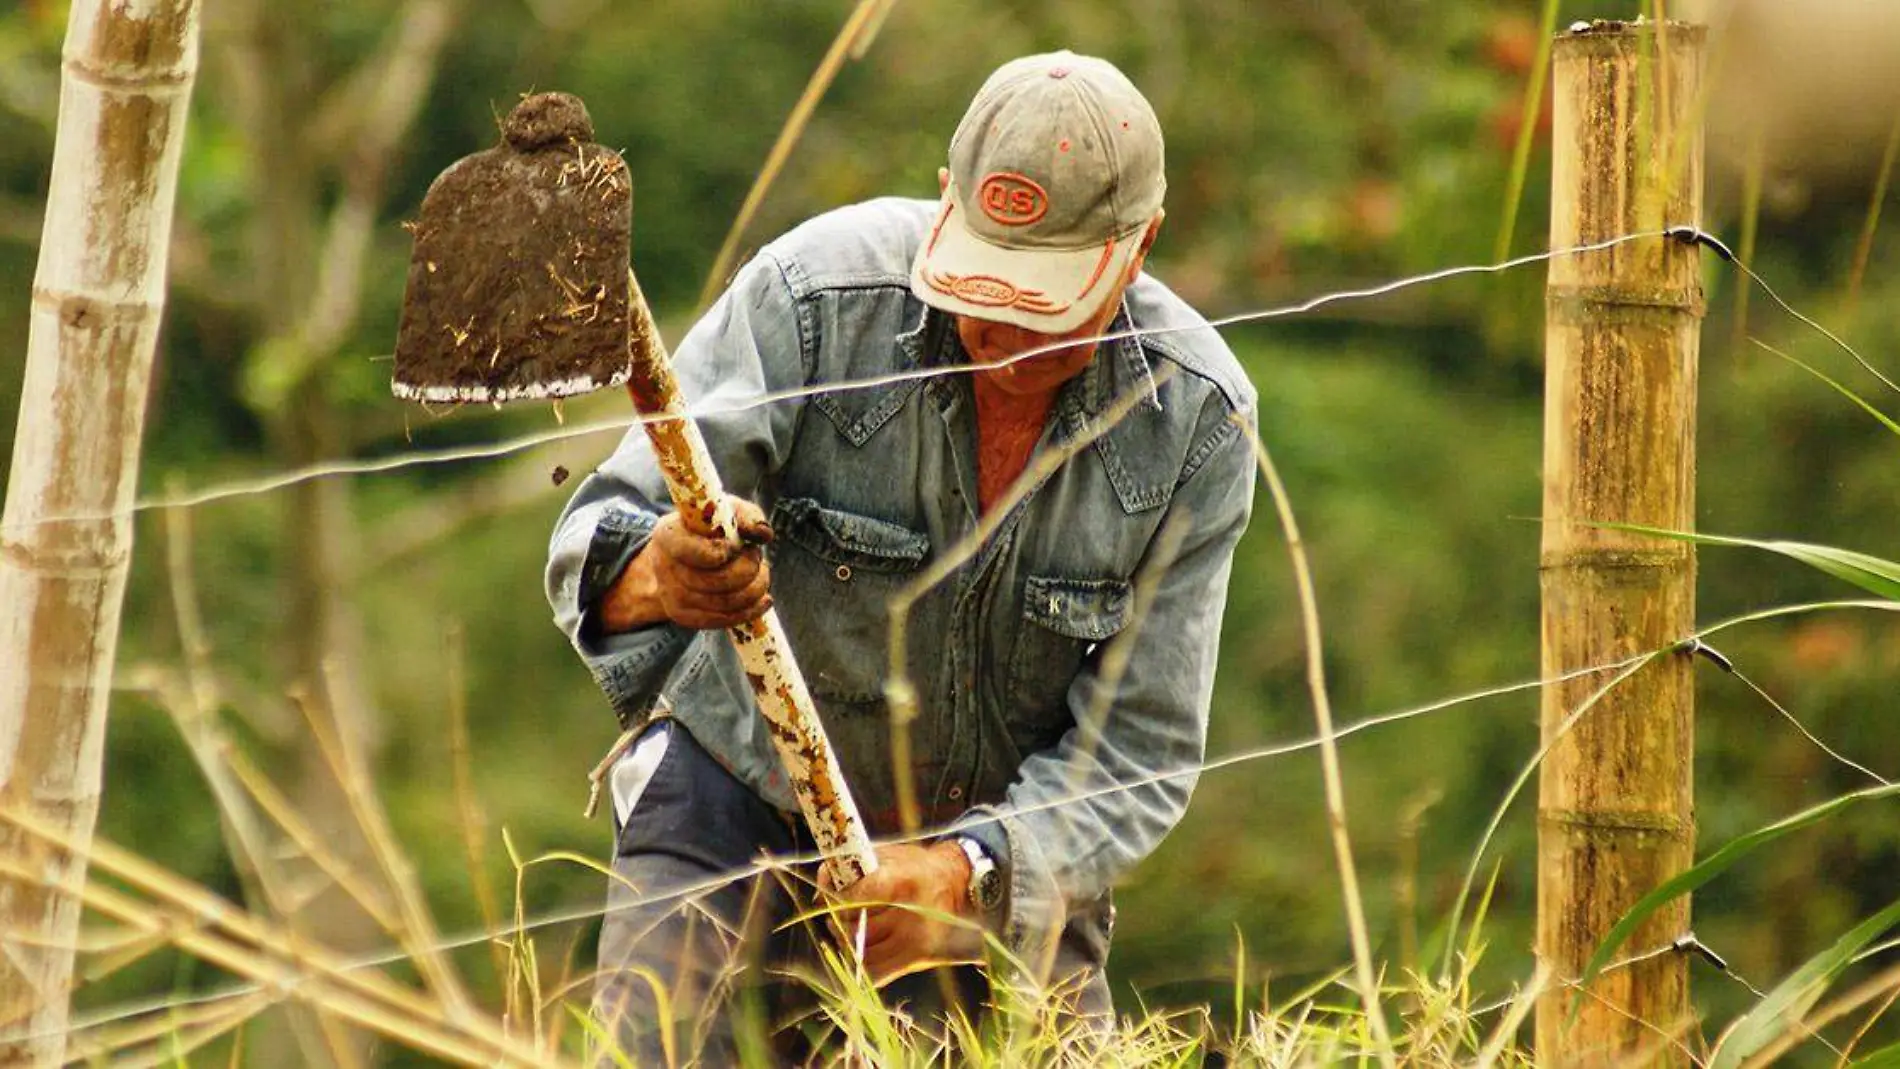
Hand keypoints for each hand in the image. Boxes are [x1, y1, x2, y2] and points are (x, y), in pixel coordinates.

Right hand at [599, 496, 774, 631]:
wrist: (681, 556)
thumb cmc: (708, 529)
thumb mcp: (724, 511)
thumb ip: (746, 515)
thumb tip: (762, 534)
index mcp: (669, 534)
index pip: (692, 551)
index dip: (722, 551)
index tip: (737, 545)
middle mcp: (665, 567)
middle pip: (717, 581)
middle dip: (748, 568)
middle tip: (755, 556)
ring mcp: (672, 595)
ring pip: (725, 603)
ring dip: (755, 589)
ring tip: (761, 573)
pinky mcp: (684, 616)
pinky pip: (724, 620)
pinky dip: (751, 610)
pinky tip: (763, 599)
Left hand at [835, 841, 980, 981]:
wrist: (956, 882)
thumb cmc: (915, 866)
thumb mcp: (886, 854)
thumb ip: (851, 865)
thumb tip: (822, 882)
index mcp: (903, 879)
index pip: (856, 896)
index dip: (837, 897)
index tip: (831, 895)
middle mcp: (911, 911)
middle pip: (857, 925)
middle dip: (839, 920)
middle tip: (836, 914)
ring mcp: (915, 938)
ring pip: (863, 950)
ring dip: (847, 942)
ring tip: (846, 930)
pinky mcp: (918, 957)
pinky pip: (878, 972)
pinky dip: (861, 965)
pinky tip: (858, 952)